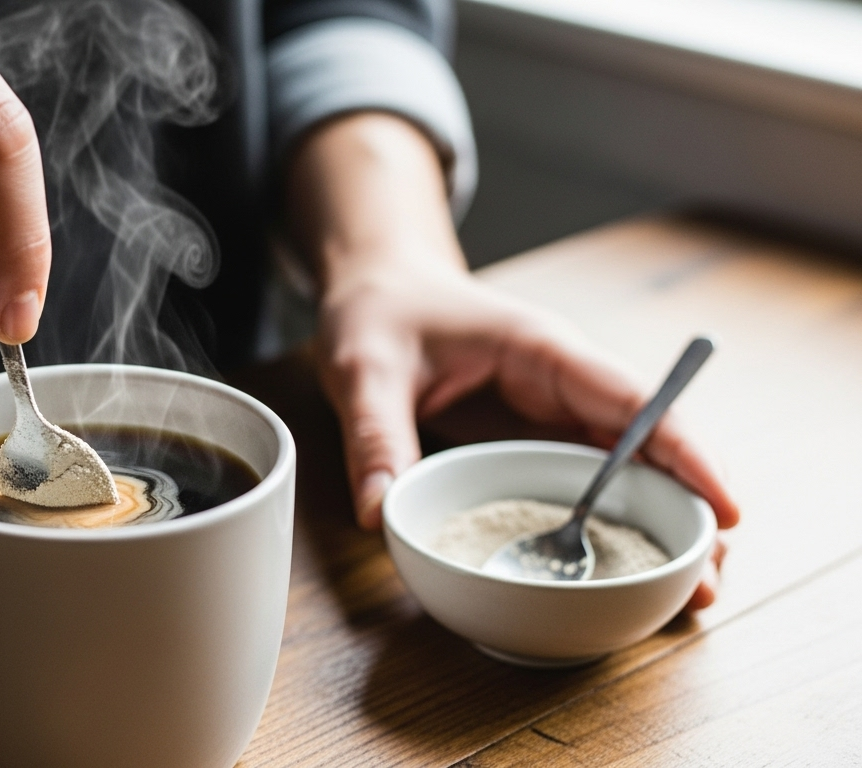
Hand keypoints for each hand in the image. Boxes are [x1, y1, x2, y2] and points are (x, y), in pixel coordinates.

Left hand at [316, 267, 737, 607]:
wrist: (376, 288)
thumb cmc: (380, 314)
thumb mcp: (364, 371)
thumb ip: (375, 436)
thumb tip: (379, 512)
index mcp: (540, 351)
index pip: (631, 401)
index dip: (684, 454)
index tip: (726, 509)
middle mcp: (562, 383)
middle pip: (649, 445)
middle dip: (687, 507)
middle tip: (708, 580)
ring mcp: (553, 412)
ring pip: (628, 468)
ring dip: (659, 522)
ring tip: (690, 592)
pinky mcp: (534, 439)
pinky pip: (588, 481)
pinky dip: (614, 522)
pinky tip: (629, 569)